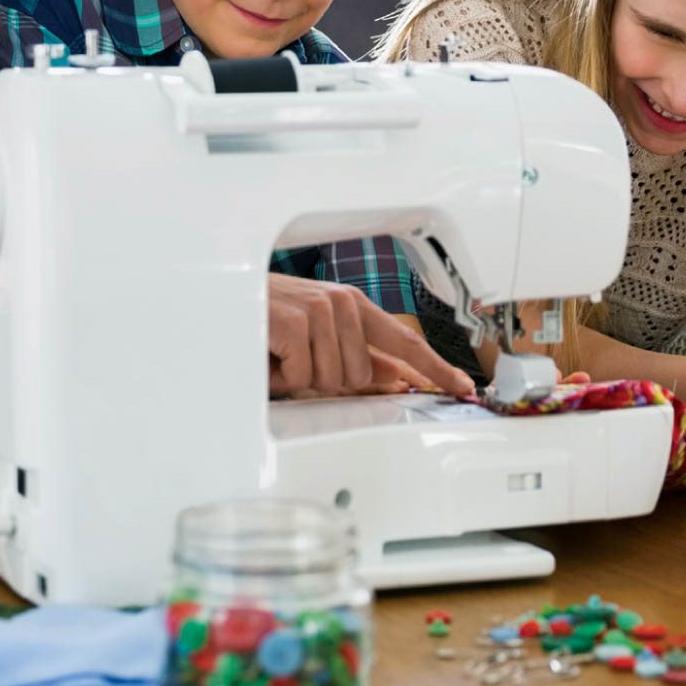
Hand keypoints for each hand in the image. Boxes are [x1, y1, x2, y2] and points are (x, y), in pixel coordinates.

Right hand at [267, 274, 473, 398]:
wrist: (223, 301)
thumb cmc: (266, 320)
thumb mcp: (316, 340)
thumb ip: (359, 356)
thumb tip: (398, 375)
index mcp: (352, 305)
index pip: (404, 340)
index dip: (435, 366)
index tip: (461, 385)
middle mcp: (341, 303)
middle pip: (361, 376)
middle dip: (325, 379)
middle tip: (296, 359)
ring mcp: (319, 310)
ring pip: (332, 379)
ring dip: (299, 377)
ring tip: (280, 353)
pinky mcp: (296, 322)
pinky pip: (303, 376)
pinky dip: (281, 376)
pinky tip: (269, 353)